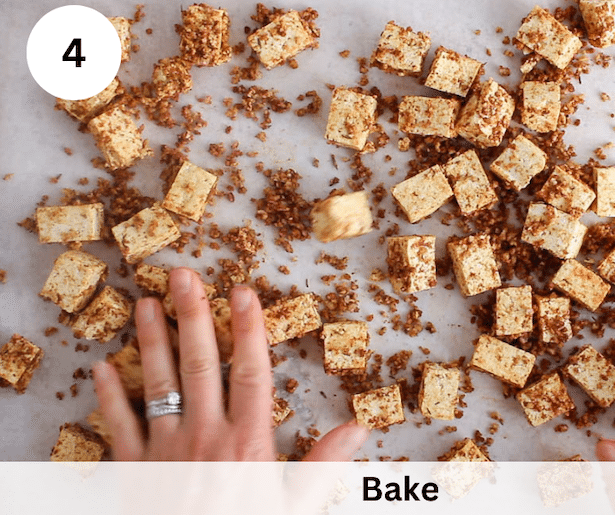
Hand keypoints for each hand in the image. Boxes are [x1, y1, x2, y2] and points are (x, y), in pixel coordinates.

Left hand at [92, 267, 369, 460]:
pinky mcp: (134, 471)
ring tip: (147, 303)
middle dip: (193, 316)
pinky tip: (103, 366)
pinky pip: (118, 427)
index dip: (247, 328)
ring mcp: (165, 451)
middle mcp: (204, 436)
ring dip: (151, 341)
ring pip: (158, 384)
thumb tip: (359, 429)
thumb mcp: (295, 507)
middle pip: (199, 364)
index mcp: (247, 442)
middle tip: (184, 276)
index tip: (243, 291)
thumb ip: (323, 465)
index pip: (250, 371)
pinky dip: (109, 396)